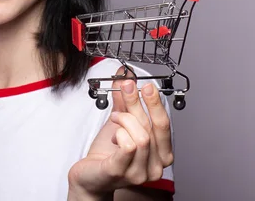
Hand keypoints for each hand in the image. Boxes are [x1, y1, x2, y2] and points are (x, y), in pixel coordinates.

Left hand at [67, 66, 173, 198]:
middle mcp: (155, 167)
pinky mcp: (121, 173)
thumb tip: (126, 78)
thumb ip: (125, 102)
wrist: (89, 176)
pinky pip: (128, 146)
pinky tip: (114, 134)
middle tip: (125, 88)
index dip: (155, 103)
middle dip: (136, 104)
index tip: (147, 86)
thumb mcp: (120, 123)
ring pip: (141, 137)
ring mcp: (140, 173)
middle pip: (151, 127)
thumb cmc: (107, 154)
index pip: (165, 124)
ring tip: (114, 119)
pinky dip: (120, 133)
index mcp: (162, 154)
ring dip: (124, 120)